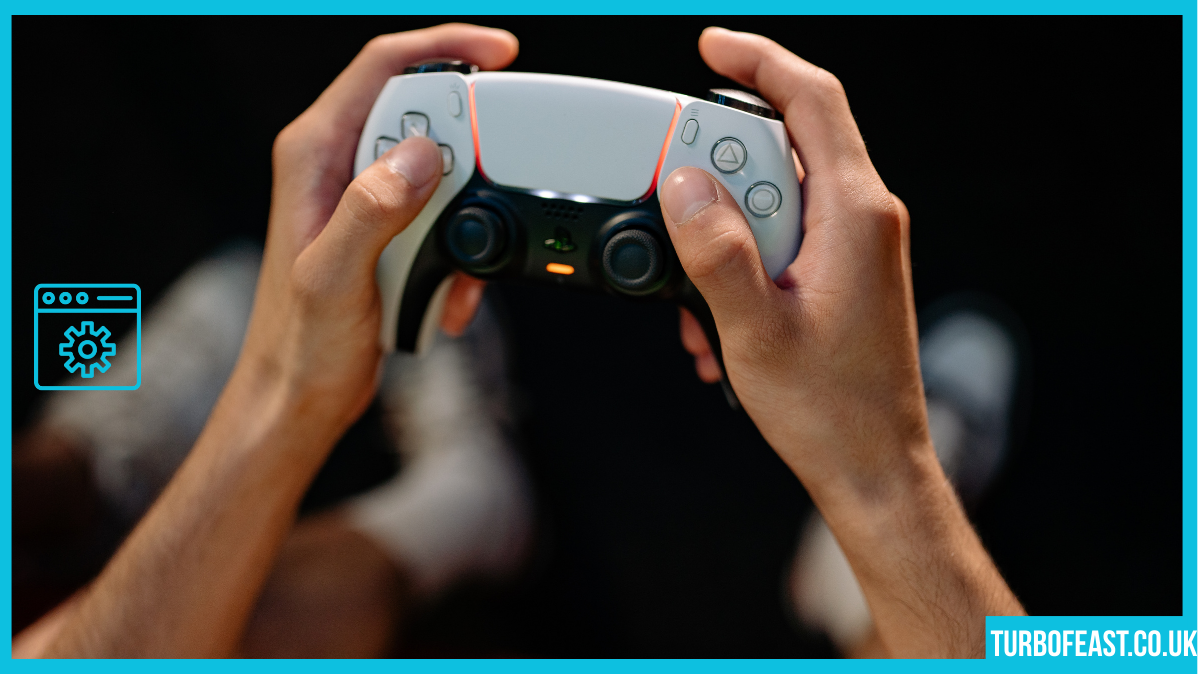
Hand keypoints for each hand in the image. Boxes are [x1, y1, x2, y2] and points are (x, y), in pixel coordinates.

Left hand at [34, 25, 518, 656]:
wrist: (299, 396)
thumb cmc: (300, 344)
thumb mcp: (333, 276)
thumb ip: (372, 210)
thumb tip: (419, 154)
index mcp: (314, 153)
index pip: (383, 67)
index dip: (445, 47)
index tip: (502, 55)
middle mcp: (338, 164)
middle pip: (424, 114)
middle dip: (468, 155)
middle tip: (491, 188)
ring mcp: (365, 197)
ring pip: (442, 172)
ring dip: (465, 219)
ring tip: (452, 272)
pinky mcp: (387, 229)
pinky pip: (443, 218)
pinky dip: (458, 255)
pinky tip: (445, 296)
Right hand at [660, 28, 1021, 656]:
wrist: (873, 466)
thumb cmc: (831, 410)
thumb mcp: (755, 330)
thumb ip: (715, 252)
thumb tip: (683, 187)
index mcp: (855, 213)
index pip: (813, 101)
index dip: (760, 62)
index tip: (710, 49)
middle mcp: (862, 217)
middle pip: (780, 148)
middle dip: (715, 175)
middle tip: (673, 210)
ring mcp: (853, 246)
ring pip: (773, 198)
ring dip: (720, 235)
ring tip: (696, 299)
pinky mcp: (840, 272)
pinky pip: (780, 237)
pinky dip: (738, 263)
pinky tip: (715, 321)